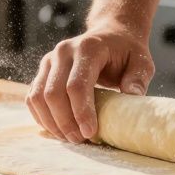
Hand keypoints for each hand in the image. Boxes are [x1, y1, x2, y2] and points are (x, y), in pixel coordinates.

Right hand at [27, 24, 154, 142]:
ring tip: (70, 138)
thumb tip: (132, 95)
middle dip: (65, 122)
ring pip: (38, 97)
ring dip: (51, 123)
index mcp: (88, 48)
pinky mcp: (43, 70)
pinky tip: (58, 129)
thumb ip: (138, 78)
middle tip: (80, 140)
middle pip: (53, 93)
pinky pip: (33, 97)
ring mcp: (50, 60)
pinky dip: (42, 117)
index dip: (81, 112)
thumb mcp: (141, 61)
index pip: (76, 84)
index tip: (90, 133)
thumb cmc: (127, 51)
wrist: (111, 34)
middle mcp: (64, 51)